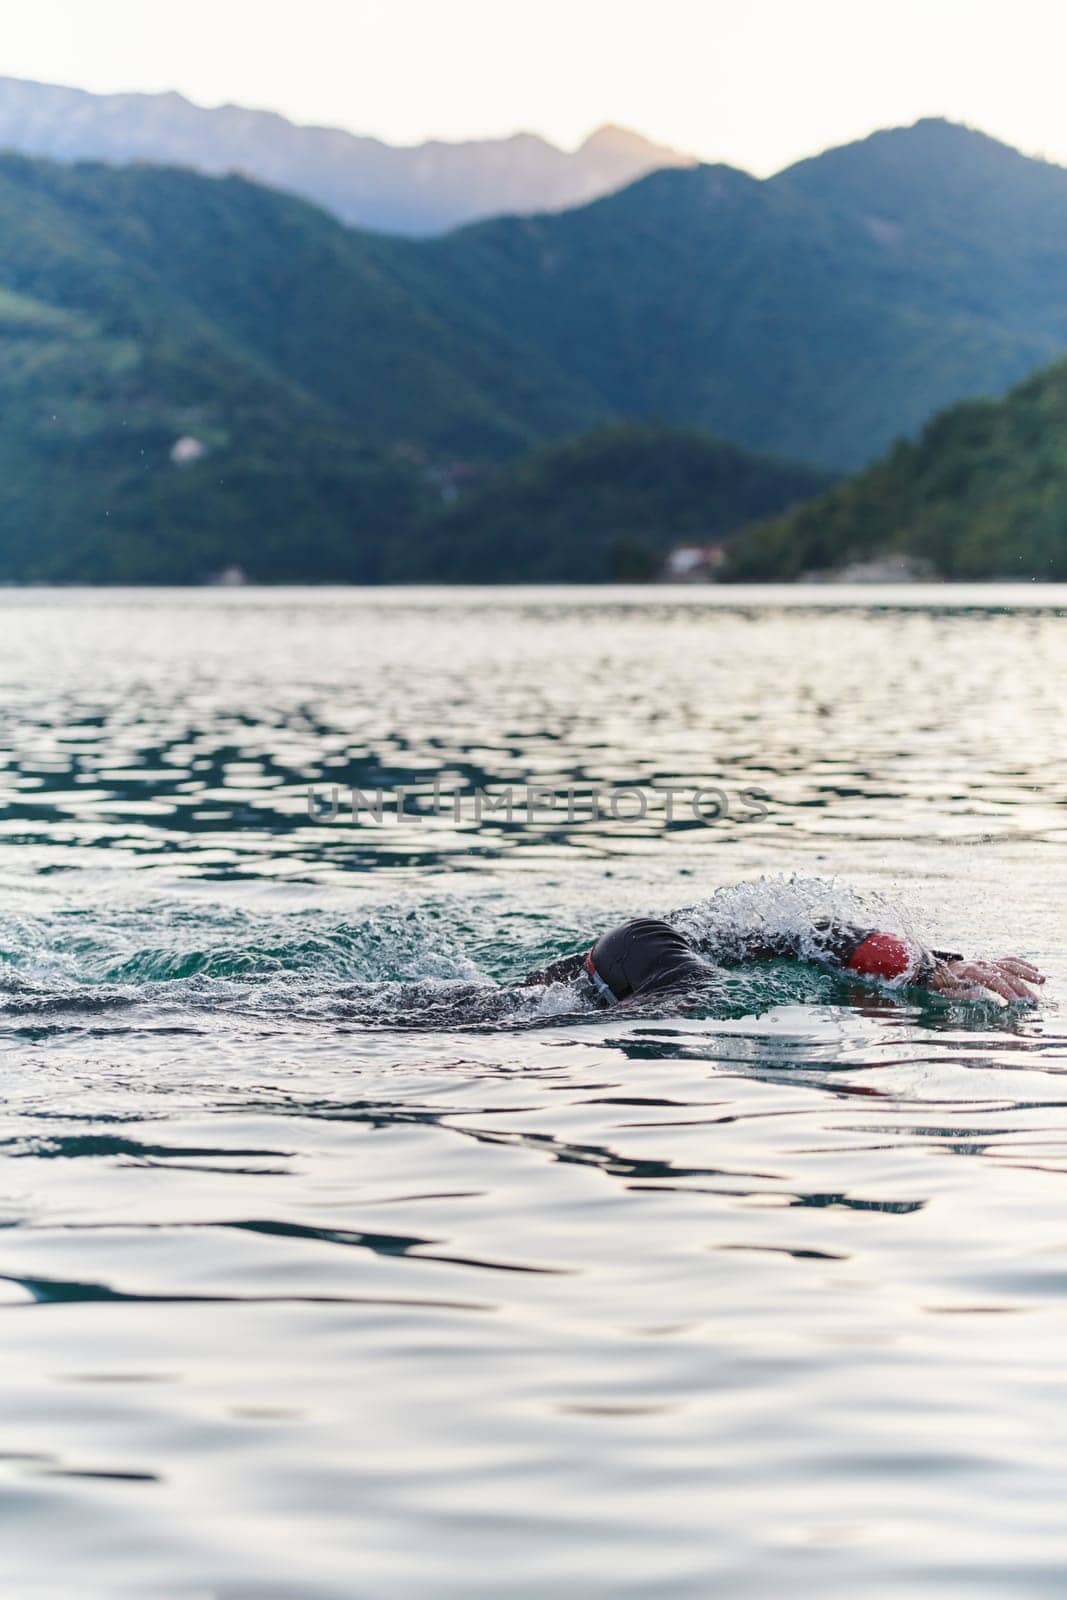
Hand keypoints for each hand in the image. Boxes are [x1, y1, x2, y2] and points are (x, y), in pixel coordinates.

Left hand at [928, 955, 1045, 1004]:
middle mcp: (982, 964)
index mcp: (971, 970)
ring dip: (1027, 973)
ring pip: (1010, 965)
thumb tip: (978, 995)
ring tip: (1042, 980)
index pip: (993, 980)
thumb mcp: (946, 990)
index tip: (1015, 1001)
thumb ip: (961, 993)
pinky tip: (1034, 970)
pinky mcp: (990, 962)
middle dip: (1020, 987)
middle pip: (1005, 974)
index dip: (1004, 990)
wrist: (936, 968)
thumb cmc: (942, 982)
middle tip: (1032, 1000)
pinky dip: (1022, 964)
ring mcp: (987, 962)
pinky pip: (1008, 961)